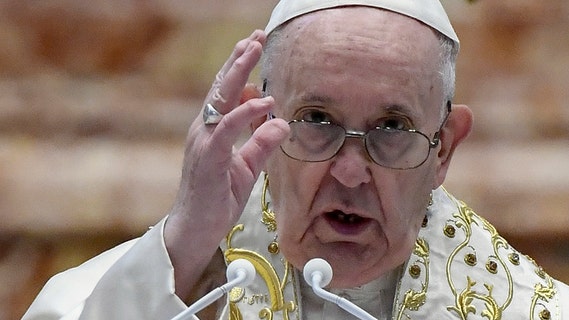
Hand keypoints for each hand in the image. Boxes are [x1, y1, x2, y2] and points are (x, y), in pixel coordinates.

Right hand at [164, 30, 288, 297]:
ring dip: (237, 72)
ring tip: (254, 48)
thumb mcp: (247, 168)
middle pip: (221, 86)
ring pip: (219, 99)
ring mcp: (203, 141)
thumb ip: (261, 144)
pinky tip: (263, 101)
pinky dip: (245, 113)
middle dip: (239, 59)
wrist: (195, 229)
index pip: (226, 92)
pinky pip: (226, 129)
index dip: (239, 68)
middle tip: (256, 36)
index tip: (255, 46)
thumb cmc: (217, 198)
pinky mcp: (207, 157)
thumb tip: (280, 121)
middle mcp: (204, 129)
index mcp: (212, 129)